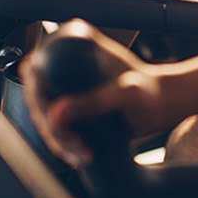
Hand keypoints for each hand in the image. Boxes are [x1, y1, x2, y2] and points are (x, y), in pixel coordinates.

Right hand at [24, 28, 172, 167]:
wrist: (161, 104)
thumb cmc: (150, 93)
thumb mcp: (124, 95)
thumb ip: (94, 102)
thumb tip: (56, 114)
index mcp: (76, 43)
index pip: (37, 69)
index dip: (38, 98)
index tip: (56, 123)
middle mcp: (67, 58)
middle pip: (37, 96)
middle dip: (52, 127)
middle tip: (76, 145)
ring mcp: (65, 81)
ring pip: (43, 114)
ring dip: (58, 140)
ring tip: (83, 153)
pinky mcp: (68, 101)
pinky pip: (53, 124)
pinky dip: (63, 143)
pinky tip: (78, 154)